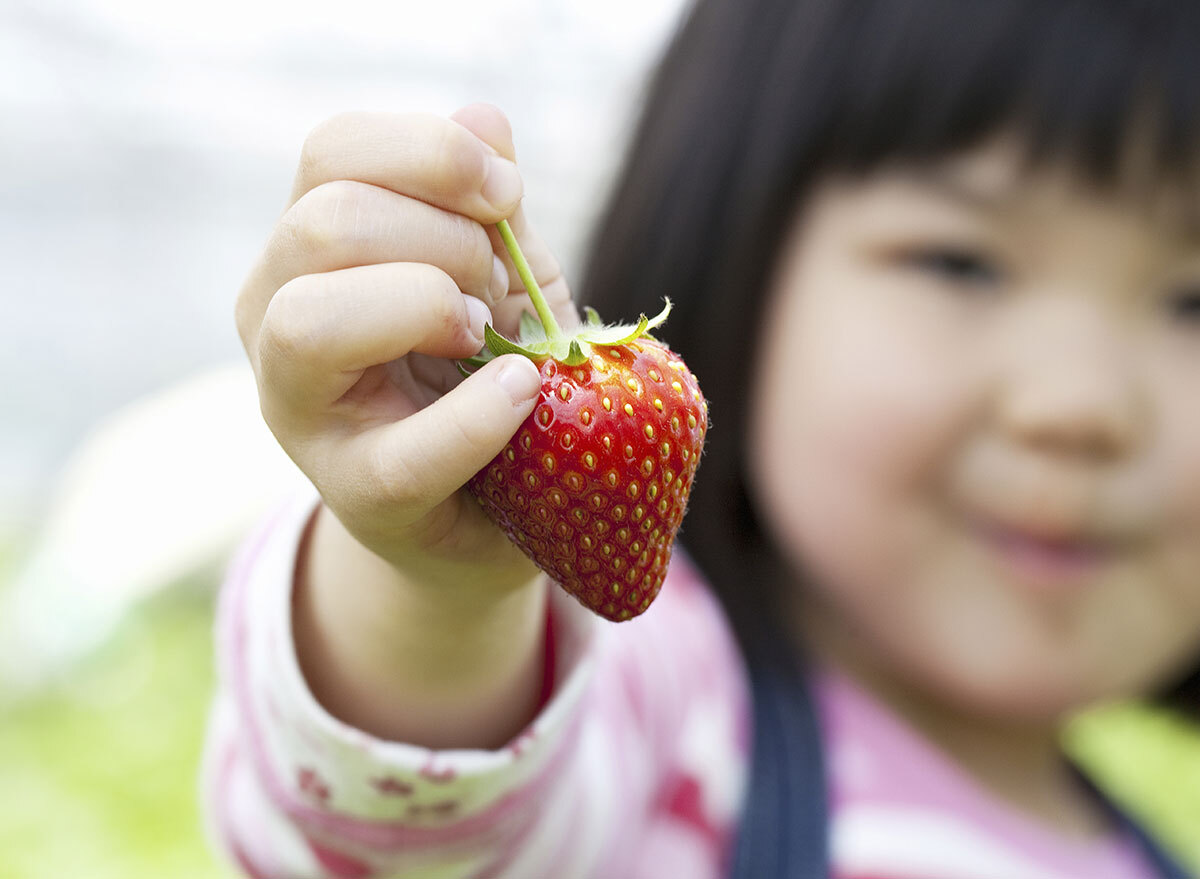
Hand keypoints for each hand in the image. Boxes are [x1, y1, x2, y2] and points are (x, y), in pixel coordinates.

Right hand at [236, 104, 578, 596]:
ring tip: (485, 336)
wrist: (486, 503)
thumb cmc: (481, 370)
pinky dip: (478, 416)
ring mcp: (299, 410)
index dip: (431, 153)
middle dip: (444, 238)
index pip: (332, 154)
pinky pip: (402, 452)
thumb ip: (487, 208)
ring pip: (309, 321)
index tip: (506, 194)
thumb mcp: (497, 277)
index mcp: (306, 246)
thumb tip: (482, 116)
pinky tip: (522, 389)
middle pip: (325, 224)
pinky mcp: (353, 496)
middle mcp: (273, 314)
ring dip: (426, 307)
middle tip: (494, 287)